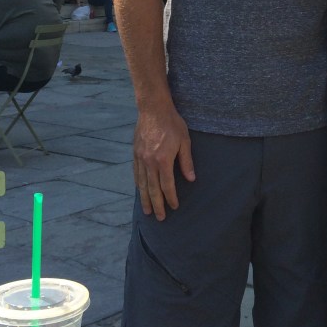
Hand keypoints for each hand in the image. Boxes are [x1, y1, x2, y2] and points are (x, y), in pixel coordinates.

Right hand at [133, 104, 194, 218]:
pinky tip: (140, 191)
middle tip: (159, 218)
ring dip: (145, 199)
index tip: (174, 207)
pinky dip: (138, 185)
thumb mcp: (184, 141)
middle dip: (157, 205)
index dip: (171, 198)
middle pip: (152, 189)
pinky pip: (136, 173)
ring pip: (142, 184)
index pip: (167, 185)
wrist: (153, 108)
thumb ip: (186, 162)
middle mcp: (149, 162)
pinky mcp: (135, 153)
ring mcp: (140, 158)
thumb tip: (191, 179)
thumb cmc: (172, 123)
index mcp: (163, 160)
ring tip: (147, 211)